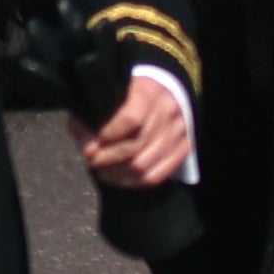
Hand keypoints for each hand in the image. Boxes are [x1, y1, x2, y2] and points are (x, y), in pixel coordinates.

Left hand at [74, 66, 192, 192]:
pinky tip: (121, 177)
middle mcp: (168, 109)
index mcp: (147, 91)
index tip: (93, 143)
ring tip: (105, 170)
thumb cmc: (121, 100)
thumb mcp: (100, 104)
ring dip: (118, 173)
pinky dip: (134, 182)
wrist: (155, 94)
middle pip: (137, 146)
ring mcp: (179, 129)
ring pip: (144, 165)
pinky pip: (157, 176)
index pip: (131, 118)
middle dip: (108, 159)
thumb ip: (89, 125)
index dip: (108, 136)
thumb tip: (90, 152)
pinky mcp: (184, 146)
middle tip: (94, 161)